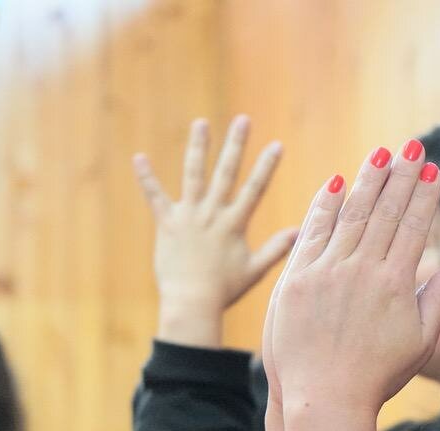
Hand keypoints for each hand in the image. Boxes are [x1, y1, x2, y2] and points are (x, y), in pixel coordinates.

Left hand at [133, 115, 297, 346]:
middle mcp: (212, 213)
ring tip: (201, 123)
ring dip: (198, 147)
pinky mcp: (167, 223)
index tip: (277, 144)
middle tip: (242, 120)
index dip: (267, 166)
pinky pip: (155, 196)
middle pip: (226, 172)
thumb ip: (277, 249)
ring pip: (193, 174)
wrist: (192, 302)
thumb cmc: (225, 290)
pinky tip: (139, 158)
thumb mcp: (255, 269)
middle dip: (236, 144)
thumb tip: (301, 232)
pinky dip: (147, 177)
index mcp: (234, 224)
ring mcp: (188, 216)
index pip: (255, 188)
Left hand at [267, 140, 439, 414]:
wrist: (323, 399)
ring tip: (381, 155)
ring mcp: (326, 272)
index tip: (432, 171)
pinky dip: (325, 205)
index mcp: (395, 284)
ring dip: (368, 181)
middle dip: (401, 175)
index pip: (413, 227)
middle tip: (412, 146)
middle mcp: (362, 271)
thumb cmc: (376, 376)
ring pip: (351, 214)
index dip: (424, 196)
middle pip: (385, 212)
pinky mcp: (296, 279)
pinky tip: (336, 183)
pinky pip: (313, 232)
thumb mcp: (418, 342)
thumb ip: (438, 299)